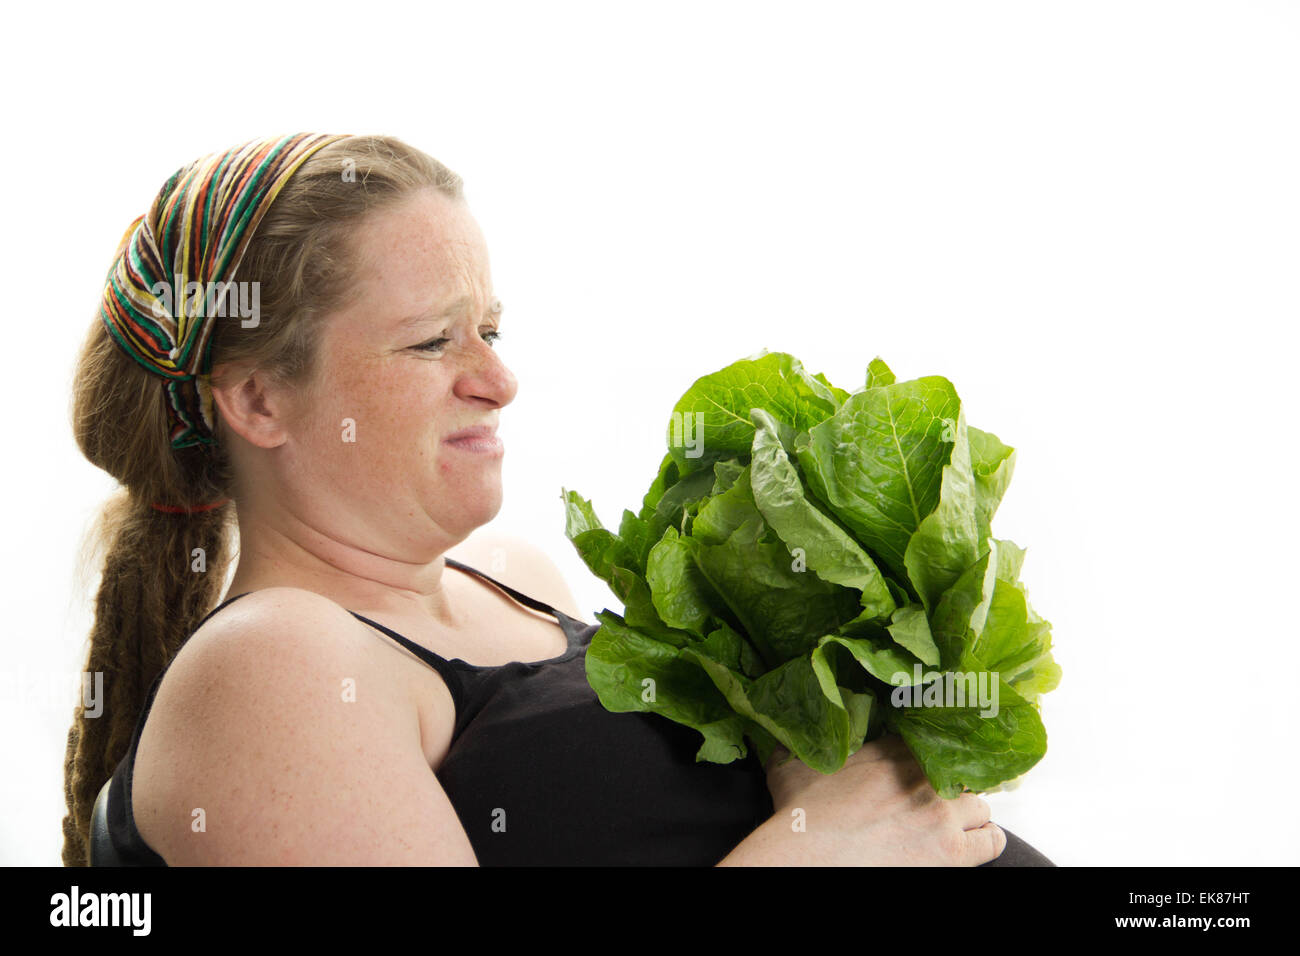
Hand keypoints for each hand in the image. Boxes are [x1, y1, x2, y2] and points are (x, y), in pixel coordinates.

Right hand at [756, 733, 1006, 865]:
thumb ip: (793, 745)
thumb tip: (784, 736)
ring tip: (955, 824)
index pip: (927, 743)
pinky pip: (990, 841)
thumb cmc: (798, 817)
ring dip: (968, 814)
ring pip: (979, 805)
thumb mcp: (789, 767)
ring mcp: (940, 812)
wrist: (807, 857)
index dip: (923, 759)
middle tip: (932, 802)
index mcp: (890, 750)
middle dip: (948, 787)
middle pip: (957, 773)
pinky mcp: (952, 850)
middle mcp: (922, 775)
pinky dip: (986, 841)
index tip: (917, 772)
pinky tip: (975, 842)